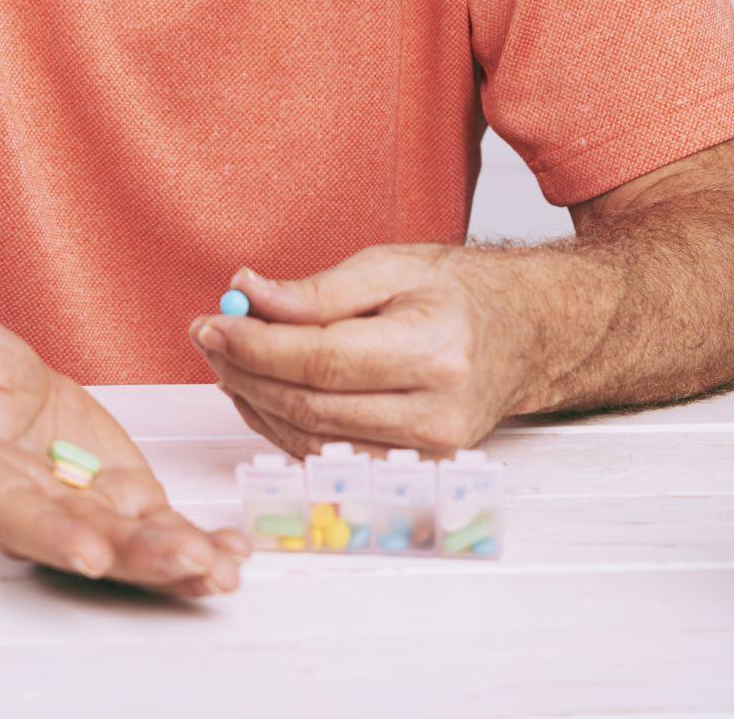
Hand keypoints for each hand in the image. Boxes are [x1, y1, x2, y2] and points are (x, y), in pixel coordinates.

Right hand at [0, 314, 248, 597]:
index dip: (50, 536)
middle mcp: (34, 509)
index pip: (13, 513)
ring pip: (131, 544)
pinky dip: (199, 541)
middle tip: (186, 560)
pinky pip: (160, 526)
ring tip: (222, 567)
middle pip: (86, 541)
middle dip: (138, 557)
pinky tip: (234, 551)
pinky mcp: (119, 497)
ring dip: (178, 559)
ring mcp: (81, 508)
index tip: (89, 552)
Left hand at [189, 246, 526, 458]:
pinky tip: (260, 390)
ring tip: (226, 358)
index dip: (257, 346)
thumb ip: (317, 289)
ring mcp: (429, 451)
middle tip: (207, 336)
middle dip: (246, 372)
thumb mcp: (391, 265)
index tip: (213, 322)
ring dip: (256, 401)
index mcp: (435, 350)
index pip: (323, 360)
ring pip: (313, 440)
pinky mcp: (416, 468)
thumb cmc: (460, 293)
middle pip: (311, 405)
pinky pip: (330, 455)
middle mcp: (436, 412)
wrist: (526, 335)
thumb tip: (246, 292)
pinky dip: (284, 425)